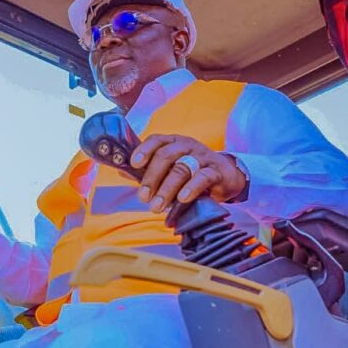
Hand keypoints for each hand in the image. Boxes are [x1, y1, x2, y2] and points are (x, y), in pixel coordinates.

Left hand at [130, 135, 246, 212]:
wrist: (226, 176)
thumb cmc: (191, 172)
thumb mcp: (170, 168)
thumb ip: (148, 170)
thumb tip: (122, 172)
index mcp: (173, 142)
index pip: (157, 140)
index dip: (144, 150)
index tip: (133, 164)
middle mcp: (187, 146)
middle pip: (166, 156)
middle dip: (152, 178)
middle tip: (143, 198)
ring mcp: (203, 157)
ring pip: (182, 168)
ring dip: (167, 189)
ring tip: (157, 207)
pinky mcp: (216, 171)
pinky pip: (203, 177)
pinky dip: (191, 188)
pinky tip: (182, 199)